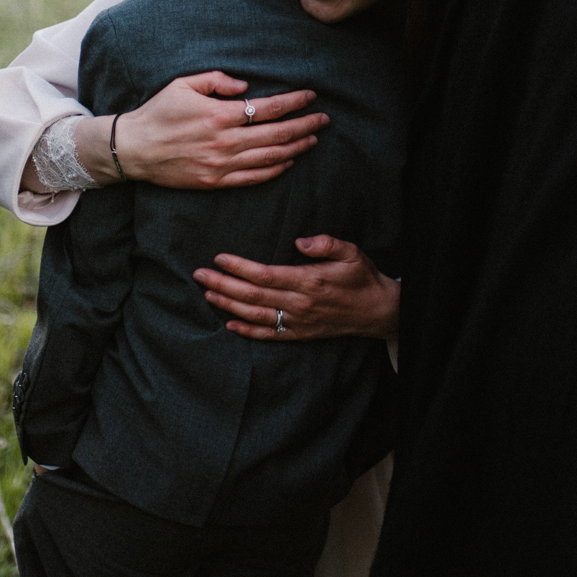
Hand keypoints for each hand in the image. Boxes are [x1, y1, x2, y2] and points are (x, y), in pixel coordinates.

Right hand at [103, 72, 327, 189]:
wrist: (133, 149)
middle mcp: (225, 142)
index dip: (294, 103)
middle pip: (277, 135)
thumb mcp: (184, 84)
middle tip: (324, 119)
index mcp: (220, 115)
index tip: (311, 97)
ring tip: (313, 139)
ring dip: (296, 148)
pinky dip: (275, 170)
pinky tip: (289, 162)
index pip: (269, 108)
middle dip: (305, 125)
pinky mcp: (215, 182)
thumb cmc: (158, 112)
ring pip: (270, 158)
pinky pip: (254, 178)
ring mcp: (222, 165)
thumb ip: (217, 80)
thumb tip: (246, 87)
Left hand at [199, 236, 399, 341]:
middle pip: (252, 296)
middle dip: (223, 284)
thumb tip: (299, 240)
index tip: (219, 258)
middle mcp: (300, 304)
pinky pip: (269, 335)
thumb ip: (326, 244)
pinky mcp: (300, 334)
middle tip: (199, 274)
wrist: (377, 311)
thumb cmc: (362, 278)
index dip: (239, 267)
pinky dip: (247, 332)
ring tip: (207, 293)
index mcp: (309, 281)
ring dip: (228, 305)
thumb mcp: (351, 253)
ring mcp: (299, 322)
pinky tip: (229, 325)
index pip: (265, 275)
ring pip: (255, 316)